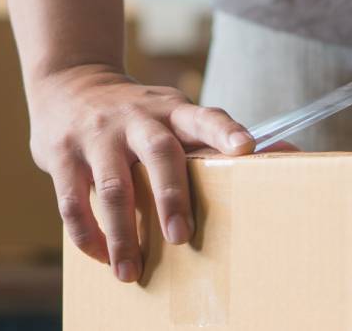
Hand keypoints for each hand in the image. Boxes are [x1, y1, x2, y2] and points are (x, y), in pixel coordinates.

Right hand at [27, 64, 255, 282]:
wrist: (70, 80)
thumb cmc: (137, 112)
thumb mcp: (173, 112)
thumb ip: (214, 137)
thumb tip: (289, 153)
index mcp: (171, 110)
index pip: (203, 117)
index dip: (224, 132)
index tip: (245, 149)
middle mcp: (136, 119)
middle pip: (159, 153)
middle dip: (171, 196)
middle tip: (181, 236)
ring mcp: (97, 135)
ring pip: (112, 186)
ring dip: (122, 232)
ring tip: (130, 270)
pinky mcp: (63, 153)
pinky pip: (72, 200)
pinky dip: (87, 233)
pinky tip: (100, 255)